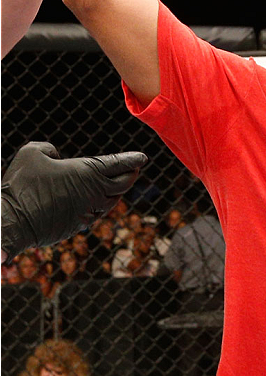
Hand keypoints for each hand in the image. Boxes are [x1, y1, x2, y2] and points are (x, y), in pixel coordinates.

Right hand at [1, 142, 146, 259]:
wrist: (11, 221)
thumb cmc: (21, 184)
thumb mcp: (32, 152)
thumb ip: (50, 149)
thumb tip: (58, 156)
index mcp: (87, 172)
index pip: (118, 164)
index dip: (132, 159)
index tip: (143, 157)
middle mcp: (94, 193)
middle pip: (123, 184)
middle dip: (131, 174)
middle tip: (134, 168)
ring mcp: (88, 212)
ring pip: (112, 201)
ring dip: (118, 191)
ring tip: (120, 183)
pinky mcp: (79, 226)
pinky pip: (97, 213)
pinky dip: (103, 205)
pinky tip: (101, 200)